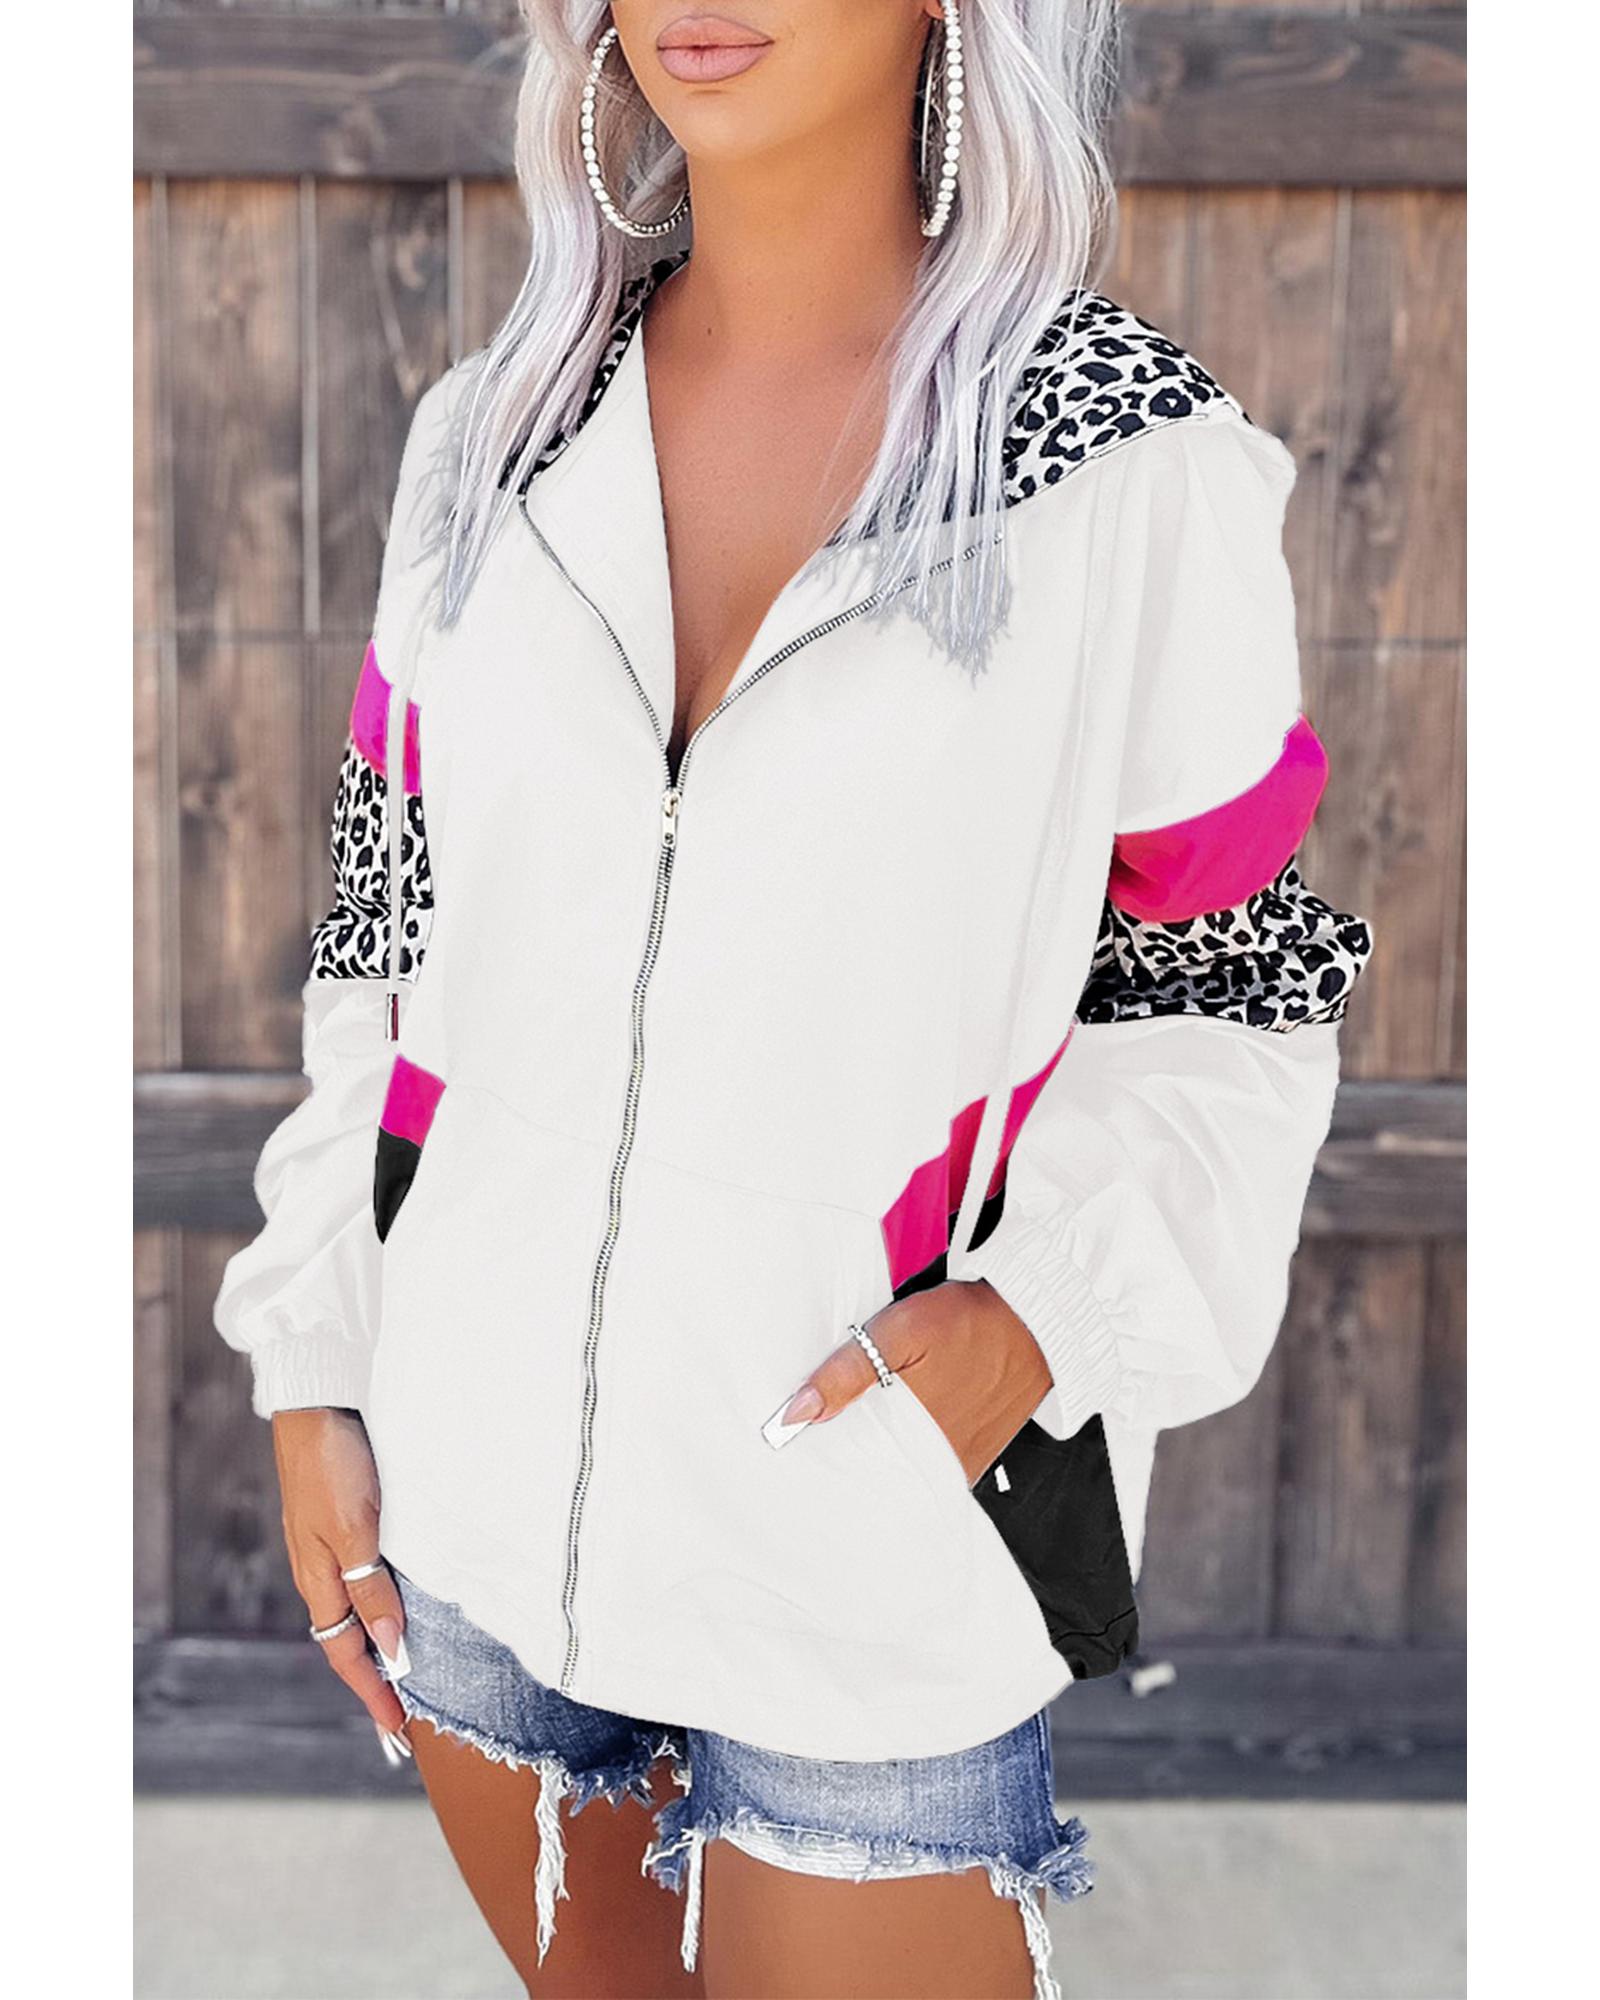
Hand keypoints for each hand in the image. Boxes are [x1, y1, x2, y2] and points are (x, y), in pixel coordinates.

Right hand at [272, 1407, 412, 1763]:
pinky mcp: (350, 1522)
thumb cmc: (333, 1464)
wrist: (319, 1402)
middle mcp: (325, 1571)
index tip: (398, 1736)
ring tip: (413, 1677)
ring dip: (383, 1647)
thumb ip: (371, 1588)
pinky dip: (386, 1608)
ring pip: (360, 1613)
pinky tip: (407, 1608)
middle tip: (407, 1722)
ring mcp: (335, 1547)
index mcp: (320, 1580)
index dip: (373, 1696)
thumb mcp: (356, 1530)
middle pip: (351, 1642)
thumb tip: (392, 1648)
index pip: (348, 1656)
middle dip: (377, 1684)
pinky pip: (368, 1582)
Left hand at [766, 1281, 1052, 1486]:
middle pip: (878, 1469)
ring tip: (861, 1425)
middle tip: (824, 1434)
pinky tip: (900, 1424)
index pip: (852, 1462)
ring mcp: (960, 1462)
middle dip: (851, 1452)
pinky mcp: (977, 1455)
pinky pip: (934, 1462)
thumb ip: (848, 1372)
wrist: (1036, 1322)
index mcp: (912, 1437)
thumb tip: (797, 1413)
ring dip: (884, 1450)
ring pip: (906, 1466)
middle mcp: (938, 1462)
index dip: (824, 1450)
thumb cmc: (969, 1323)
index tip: (797, 1442)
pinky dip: (914, 1448)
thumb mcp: (899, 1332)